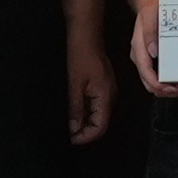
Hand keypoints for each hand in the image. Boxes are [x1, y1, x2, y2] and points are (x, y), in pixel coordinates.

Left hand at [64, 22, 116, 144]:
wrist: (86, 38)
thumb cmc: (81, 57)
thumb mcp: (74, 85)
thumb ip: (75, 109)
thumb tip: (73, 128)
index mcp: (106, 96)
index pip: (100, 127)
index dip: (85, 137)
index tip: (70, 140)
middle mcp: (110, 96)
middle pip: (101, 123)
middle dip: (84, 132)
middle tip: (67, 134)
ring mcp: (108, 91)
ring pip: (98, 115)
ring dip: (84, 122)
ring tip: (68, 123)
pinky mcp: (103, 87)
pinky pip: (97, 106)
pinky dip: (86, 112)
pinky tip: (74, 111)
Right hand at [125, 7, 177, 101]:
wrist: (149, 0)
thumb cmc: (150, 7)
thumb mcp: (150, 14)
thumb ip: (150, 32)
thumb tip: (153, 52)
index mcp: (139, 50)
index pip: (147, 75)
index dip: (160, 86)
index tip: (174, 88)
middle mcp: (142, 57)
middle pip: (152, 84)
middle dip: (170, 91)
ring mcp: (148, 58)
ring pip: (156, 83)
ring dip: (172, 89)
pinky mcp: (154, 57)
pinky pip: (161, 75)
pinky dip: (172, 81)